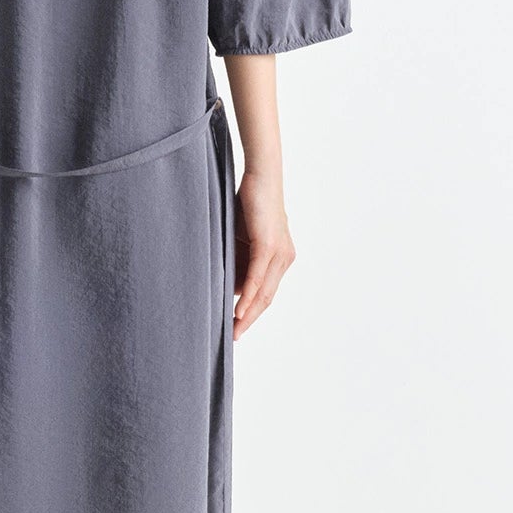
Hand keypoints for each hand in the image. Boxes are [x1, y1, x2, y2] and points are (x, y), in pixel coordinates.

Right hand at [232, 166, 294, 337]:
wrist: (261, 176)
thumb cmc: (248, 203)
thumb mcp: (241, 237)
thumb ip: (238, 258)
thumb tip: (227, 280)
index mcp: (280, 258)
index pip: (266, 292)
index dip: (252, 311)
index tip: (237, 326)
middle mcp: (285, 258)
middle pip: (266, 297)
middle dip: (250, 319)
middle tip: (234, 337)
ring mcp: (279, 253)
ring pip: (263, 291)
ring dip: (248, 313)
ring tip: (235, 330)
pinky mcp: (269, 245)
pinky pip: (258, 277)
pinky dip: (248, 295)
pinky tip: (240, 310)